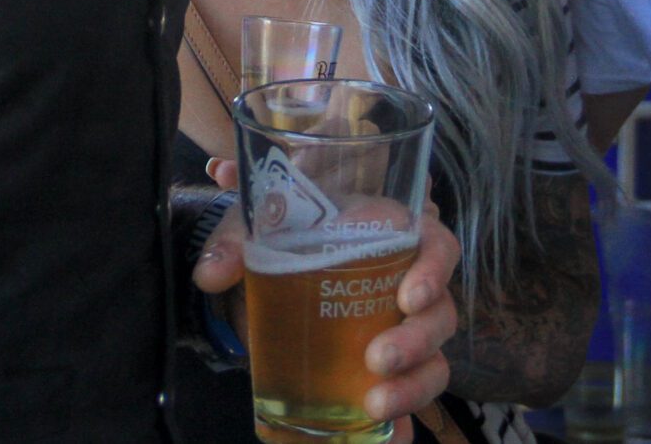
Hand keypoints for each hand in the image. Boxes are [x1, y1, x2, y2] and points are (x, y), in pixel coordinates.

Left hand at [190, 162, 459, 437]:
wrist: (269, 274)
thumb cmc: (280, 237)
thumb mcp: (255, 228)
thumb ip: (233, 243)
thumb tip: (210, 274)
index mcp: (388, 238)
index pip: (436, 246)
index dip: (434, 271)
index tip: (409, 298)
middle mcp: (406, 286)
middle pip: (440, 313)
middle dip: (416, 340)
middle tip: (378, 359)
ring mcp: (401, 333)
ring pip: (434, 360)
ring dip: (413, 386)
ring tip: (375, 405)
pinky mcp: (386, 373)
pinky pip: (407, 399)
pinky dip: (402, 423)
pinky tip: (389, 440)